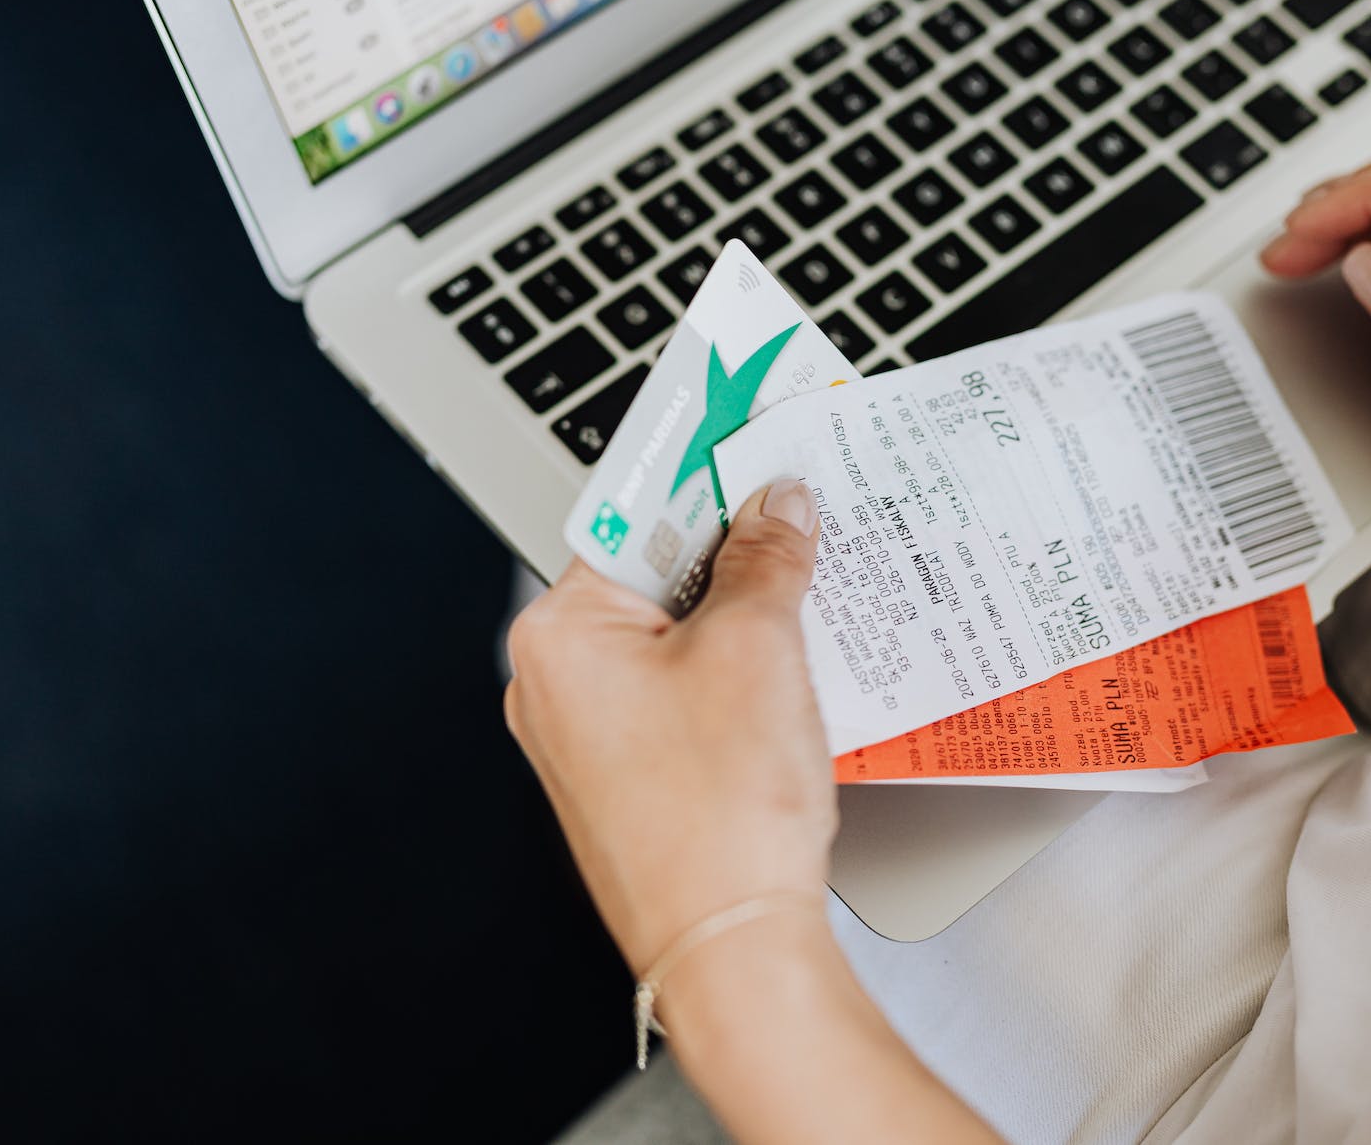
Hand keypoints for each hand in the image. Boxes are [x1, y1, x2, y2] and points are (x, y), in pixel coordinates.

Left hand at [508, 487, 997, 1142]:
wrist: (732, 949)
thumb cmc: (720, 819)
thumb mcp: (758, 650)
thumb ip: (766, 557)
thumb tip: (776, 504)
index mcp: (559, 635)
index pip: (631, 509)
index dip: (699, 464)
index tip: (741, 420)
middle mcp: (557, 683)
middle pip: (653, 568)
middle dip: (734, 541)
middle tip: (803, 508)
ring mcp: (591, 737)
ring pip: (675, 631)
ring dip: (744, 607)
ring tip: (813, 588)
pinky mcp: (634, 775)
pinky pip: (684, 688)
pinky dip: (738, 665)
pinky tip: (796, 665)